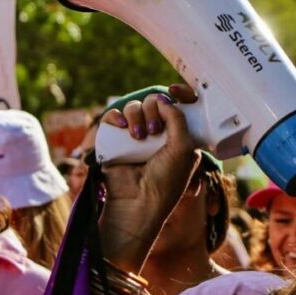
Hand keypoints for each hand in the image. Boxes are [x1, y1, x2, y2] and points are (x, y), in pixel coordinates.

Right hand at [98, 93, 200, 270]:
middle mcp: (156, 135)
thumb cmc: (166, 181)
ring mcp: (134, 137)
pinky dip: (115, 117)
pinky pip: (112, 117)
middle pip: (153, 102)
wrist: (138, 204)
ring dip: (136, 116)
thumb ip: (178, 118)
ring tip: (138, 137)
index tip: (176, 90)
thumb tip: (163, 98)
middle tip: (154, 131)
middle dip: (154, 110)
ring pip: (133, 107)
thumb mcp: (183, 148)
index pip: (177, 106)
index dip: (178, 95)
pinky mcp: (113, 142)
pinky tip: (120, 127)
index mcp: (178, 136)